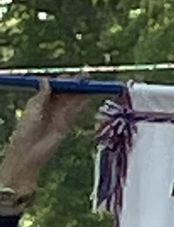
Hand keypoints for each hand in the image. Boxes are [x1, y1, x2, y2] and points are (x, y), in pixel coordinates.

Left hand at [0, 80, 94, 194]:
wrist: (31, 150)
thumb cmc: (26, 129)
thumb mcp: (33, 109)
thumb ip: (42, 96)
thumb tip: (47, 80)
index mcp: (41, 98)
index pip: (56, 86)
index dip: (65, 80)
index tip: (74, 76)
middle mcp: (52, 105)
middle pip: (67, 92)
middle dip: (77, 85)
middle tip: (88, 77)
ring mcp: (60, 114)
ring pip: (74, 100)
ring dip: (83, 93)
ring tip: (94, 85)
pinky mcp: (66, 124)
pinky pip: (76, 111)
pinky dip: (84, 104)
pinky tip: (90, 97)